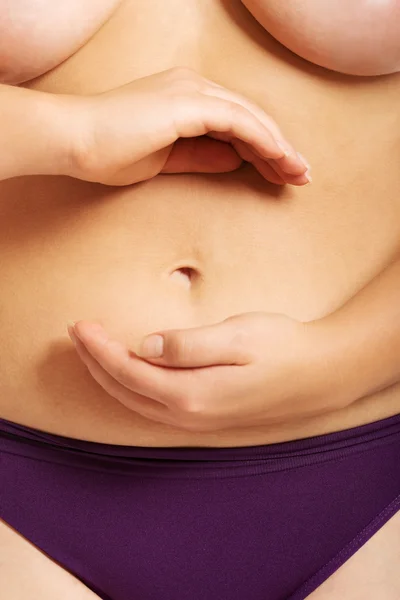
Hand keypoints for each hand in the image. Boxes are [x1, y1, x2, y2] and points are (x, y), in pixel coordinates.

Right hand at [64, 67, 309, 185]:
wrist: (74, 140)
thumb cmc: (109, 152)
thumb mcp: (166, 160)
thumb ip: (202, 157)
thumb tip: (236, 161)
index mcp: (185, 98)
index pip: (236, 123)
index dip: (262, 149)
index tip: (281, 174)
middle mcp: (193, 87)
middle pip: (250, 117)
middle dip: (278, 149)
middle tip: (300, 176)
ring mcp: (191, 91)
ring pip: (250, 117)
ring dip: (278, 146)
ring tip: (298, 174)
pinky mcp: (188, 102)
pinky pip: (238, 121)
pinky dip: (262, 140)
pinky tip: (279, 160)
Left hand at [68, 312, 337, 432]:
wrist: (320, 375)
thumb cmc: (282, 348)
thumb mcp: (237, 337)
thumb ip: (188, 344)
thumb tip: (145, 345)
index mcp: (192, 393)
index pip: (129, 372)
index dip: (100, 349)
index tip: (80, 325)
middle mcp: (188, 415)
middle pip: (125, 391)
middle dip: (96, 362)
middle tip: (77, 333)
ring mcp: (197, 421)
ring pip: (136, 402)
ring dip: (110, 376)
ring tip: (92, 350)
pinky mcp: (206, 417)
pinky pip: (153, 407)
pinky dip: (131, 388)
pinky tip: (128, 373)